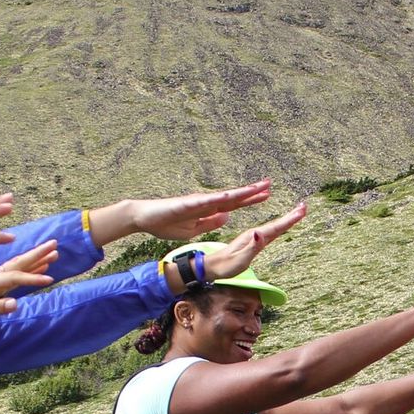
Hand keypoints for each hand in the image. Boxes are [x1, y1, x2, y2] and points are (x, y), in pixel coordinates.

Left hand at [0, 240, 57, 314]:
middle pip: (21, 262)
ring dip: (39, 257)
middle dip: (38, 253)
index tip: (49, 279)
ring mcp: (2, 275)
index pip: (15, 277)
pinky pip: (21, 271)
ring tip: (55, 252)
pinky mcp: (4, 279)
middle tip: (54, 243)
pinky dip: (34, 267)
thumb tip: (15, 304)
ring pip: (23, 264)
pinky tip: (45, 265)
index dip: (32, 278)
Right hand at [126, 180, 272, 239]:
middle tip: (270, 184)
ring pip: (225, 197)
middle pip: (234, 197)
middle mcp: (206, 203)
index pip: (234, 204)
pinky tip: (232, 196)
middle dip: (252, 192)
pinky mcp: (187, 204)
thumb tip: (227, 217)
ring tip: (258, 187)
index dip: (250, 200)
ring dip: (241, 192)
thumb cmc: (166, 223)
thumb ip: (211, 222)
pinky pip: (206, 202)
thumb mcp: (194, 228)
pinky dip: (220, 199)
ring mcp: (198, 202)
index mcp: (208, 210)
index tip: (266, 195)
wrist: (144, 218)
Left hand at [202, 200, 309, 282]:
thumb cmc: (226, 266)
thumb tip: (261, 233)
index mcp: (253, 236)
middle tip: (304, 207)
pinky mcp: (253, 241)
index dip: (289, 219)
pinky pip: (269, 231)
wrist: (212, 266)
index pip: (275, 227)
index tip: (301, 210)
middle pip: (276, 224)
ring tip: (299, 212)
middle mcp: (254, 234)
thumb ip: (251, 247)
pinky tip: (282, 224)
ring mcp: (254, 237)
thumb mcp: (239, 259)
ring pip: (274, 226)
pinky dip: (278, 226)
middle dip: (291, 216)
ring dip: (287, 219)